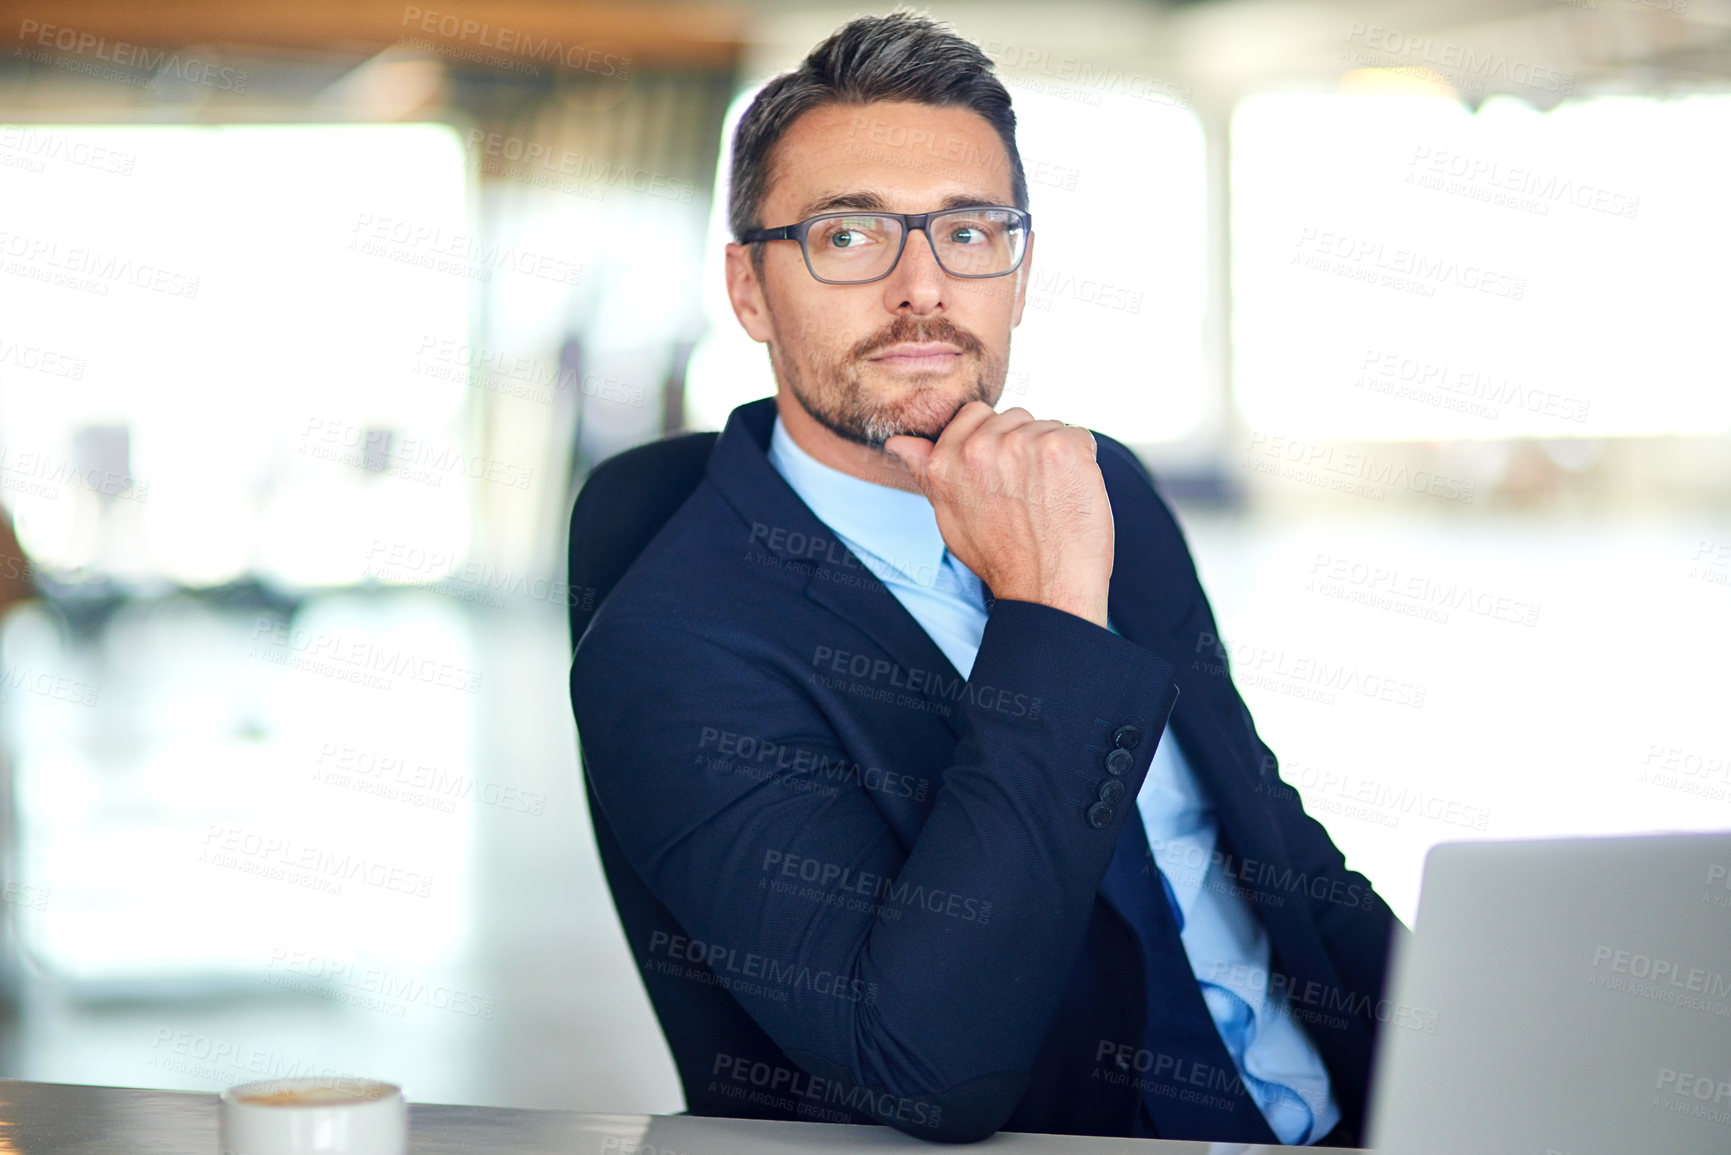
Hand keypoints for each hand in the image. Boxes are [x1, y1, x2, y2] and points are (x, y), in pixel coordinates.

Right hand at [884, 403, 1112, 627]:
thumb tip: (898, 443)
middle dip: (1024, 446)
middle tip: (1027, 492)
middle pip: (1014, 417)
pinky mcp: (1063, 448)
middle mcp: (980, 447)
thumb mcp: (949, 516)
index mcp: (946, 461)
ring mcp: (1023, 444)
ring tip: (1048, 496)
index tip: (1004, 472)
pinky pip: (1079, 436)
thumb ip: (926, 472)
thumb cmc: (1000, 557)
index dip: (994, 439)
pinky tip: (1070, 493)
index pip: (975, 414)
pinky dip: (1081, 461)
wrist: (1047, 588)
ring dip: (1053, 455)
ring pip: (1046, 426)